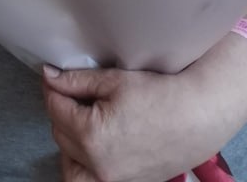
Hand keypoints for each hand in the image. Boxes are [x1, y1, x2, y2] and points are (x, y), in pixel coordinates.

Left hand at [42, 65, 228, 181]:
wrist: (197, 117)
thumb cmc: (159, 95)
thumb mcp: (113, 81)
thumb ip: (77, 82)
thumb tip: (50, 77)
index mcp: (92, 136)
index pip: (56, 109)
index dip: (52, 89)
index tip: (52, 76)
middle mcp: (98, 166)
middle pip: (60, 135)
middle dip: (61, 111)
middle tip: (70, 91)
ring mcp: (112, 180)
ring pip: (70, 164)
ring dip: (68, 142)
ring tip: (80, 120)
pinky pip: (90, 178)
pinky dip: (84, 164)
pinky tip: (93, 142)